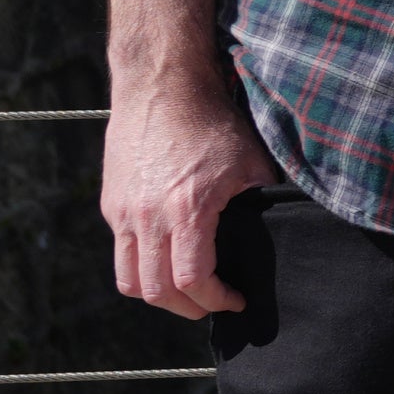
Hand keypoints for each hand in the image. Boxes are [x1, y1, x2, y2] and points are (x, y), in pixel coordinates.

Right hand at [103, 50, 275, 319]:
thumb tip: (283, 230)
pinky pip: (120, 252)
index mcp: (186, 210)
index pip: (193, 280)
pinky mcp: (111, 204)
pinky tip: (169, 258)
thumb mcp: (253, 161)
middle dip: (187, 307)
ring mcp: (122, 212)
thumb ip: (263, 201)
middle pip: (156, 291)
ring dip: (158, 294)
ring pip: (129, 278)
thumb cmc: (212, 121)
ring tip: (187, 291)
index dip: (216, 300)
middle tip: (212, 304)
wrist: (162, 86)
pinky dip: (142, 267)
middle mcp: (146, 217)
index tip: (236, 300)